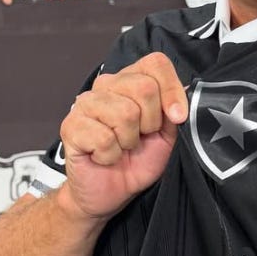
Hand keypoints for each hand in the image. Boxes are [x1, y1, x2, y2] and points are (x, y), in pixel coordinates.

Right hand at [57, 53, 187, 221]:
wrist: (109, 192)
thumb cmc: (137, 160)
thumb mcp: (167, 135)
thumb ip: (176, 110)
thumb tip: (186, 93)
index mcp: (131, 80)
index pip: (155, 63)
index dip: (171, 90)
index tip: (177, 116)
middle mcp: (107, 85)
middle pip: (144, 87)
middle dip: (151, 122)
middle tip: (141, 137)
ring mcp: (85, 103)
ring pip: (125, 113)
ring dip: (129, 141)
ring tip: (122, 147)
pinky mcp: (71, 125)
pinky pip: (104, 138)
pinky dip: (111, 155)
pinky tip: (105, 156)